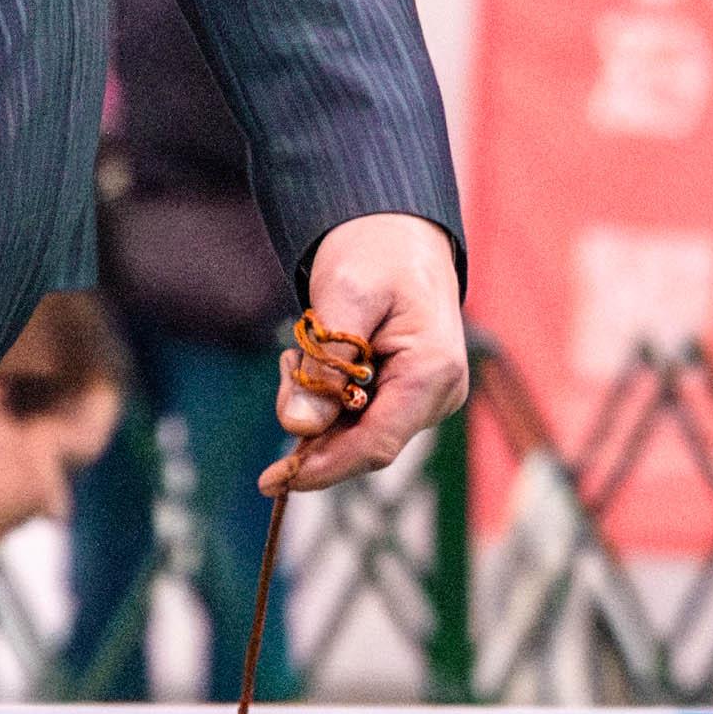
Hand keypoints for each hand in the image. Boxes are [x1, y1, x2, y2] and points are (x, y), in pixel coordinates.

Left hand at [270, 215, 467, 494]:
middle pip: (363, 444)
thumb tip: (296, 427)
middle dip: (312, 428)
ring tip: (300, 351)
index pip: (376, 444)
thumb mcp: (345, 296)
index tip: (272, 480)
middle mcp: (439, 395)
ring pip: (357, 433)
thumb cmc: (376, 254)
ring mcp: (427, 400)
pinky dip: (326, 400)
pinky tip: (315, 361)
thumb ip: (323, 362)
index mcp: (433, 371)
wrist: (397, 233)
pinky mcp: (409, 397)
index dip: (323, 468)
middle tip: (285, 366)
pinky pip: (360, 417)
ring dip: (316, 409)